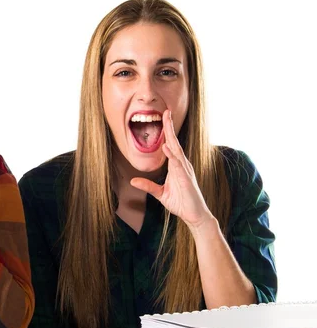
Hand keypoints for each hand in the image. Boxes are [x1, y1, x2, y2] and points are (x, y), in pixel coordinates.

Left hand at [130, 110, 212, 228]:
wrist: (194, 216)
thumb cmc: (181, 203)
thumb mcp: (160, 194)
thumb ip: (148, 186)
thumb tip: (133, 181)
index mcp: (176, 166)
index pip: (171, 145)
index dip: (167, 132)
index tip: (163, 118)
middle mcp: (182, 165)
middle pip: (174, 143)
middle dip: (170, 127)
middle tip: (166, 112)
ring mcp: (185, 171)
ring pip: (177, 150)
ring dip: (171, 136)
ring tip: (167, 122)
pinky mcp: (186, 179)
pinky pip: (179, 165)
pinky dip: (173, 156)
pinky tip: (167, 148)